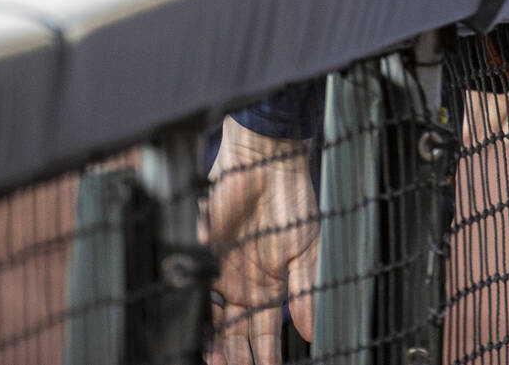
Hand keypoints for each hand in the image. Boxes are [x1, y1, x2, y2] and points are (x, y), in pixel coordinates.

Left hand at [204, 117, 318, 363]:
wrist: (264, 164)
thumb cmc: (292, 200)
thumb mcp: (306, 248)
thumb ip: (306, 290)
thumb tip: (312, 330)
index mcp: (274, 285)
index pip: (269, 332)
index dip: (267, 356)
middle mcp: (247, 285)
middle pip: (239, 333)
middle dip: (238, 357)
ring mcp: (224, 273)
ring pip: (215, 322)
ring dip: (216, 346)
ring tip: (217, 362)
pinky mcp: (204, 258)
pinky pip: (196, 295)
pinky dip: (197, 316)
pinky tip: (198, 335)